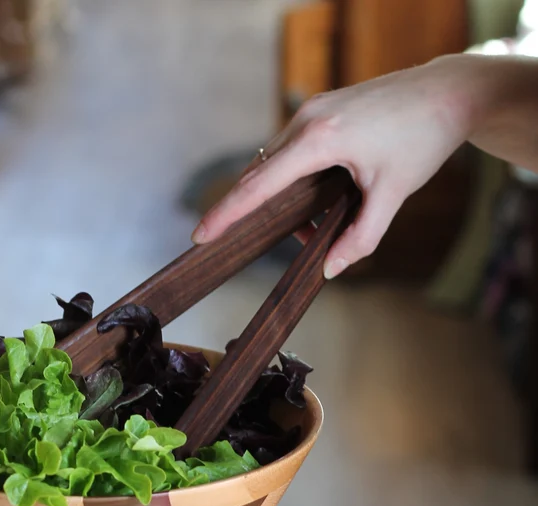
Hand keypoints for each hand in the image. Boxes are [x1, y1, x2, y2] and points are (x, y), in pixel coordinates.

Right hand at [191, 56, 474, 277]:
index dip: (227, 213)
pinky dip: (293, 182)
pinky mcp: (319, 112)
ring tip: (314, 228)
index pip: (259, 184)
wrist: (449, 92)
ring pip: (273, 164)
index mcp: (320, 139)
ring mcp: (310, 112)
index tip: (200, 235)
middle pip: (258, 175)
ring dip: (280, 199)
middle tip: (249, 242)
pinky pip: (289, 152)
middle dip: (253, 212)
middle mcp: (307, 120)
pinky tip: (320, 202)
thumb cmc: (423, 137)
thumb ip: (361, 236)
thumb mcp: (394, 194)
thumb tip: (331, 268)